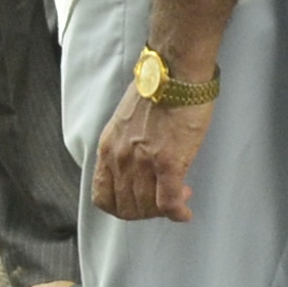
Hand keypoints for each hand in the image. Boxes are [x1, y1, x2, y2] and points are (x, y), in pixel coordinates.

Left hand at [91, 92, 214, 224]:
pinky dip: (177, 213)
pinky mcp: (167, 163)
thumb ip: (126, 146)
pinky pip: (168, 203)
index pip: (102, 196)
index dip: (121, 207)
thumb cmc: (157, 90)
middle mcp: (120, 158)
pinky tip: (185, 212)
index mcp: (108, 148)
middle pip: (126, 208)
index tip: (139, 201)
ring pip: (147, 208)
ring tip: (179, 198)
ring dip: (163, 211)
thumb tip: (139, 164)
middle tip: (163, 202)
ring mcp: (142, 163)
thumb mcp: (126, 122)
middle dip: (146, 212)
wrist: (175, 73)